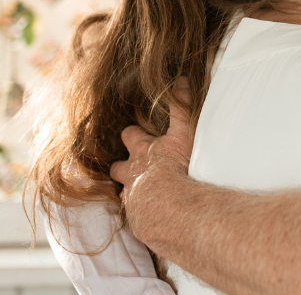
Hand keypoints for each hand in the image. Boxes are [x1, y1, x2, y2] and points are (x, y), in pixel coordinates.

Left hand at [109, 85, 196, 241]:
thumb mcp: (182, 131)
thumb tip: (181, 80)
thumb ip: (181, 107)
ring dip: (130, 192)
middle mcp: (132, 174)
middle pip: (118, 167)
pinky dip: (142, 215)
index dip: (132, 134)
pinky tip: (151, 218)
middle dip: (122, 166)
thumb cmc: (176, 167)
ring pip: (124, 193)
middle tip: (130, 167)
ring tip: (140, 195)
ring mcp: (132, 198)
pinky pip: (136, 216)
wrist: (169, 206)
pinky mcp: (137, 219)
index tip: (134, 133)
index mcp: (142, 152)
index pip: (131, 137)